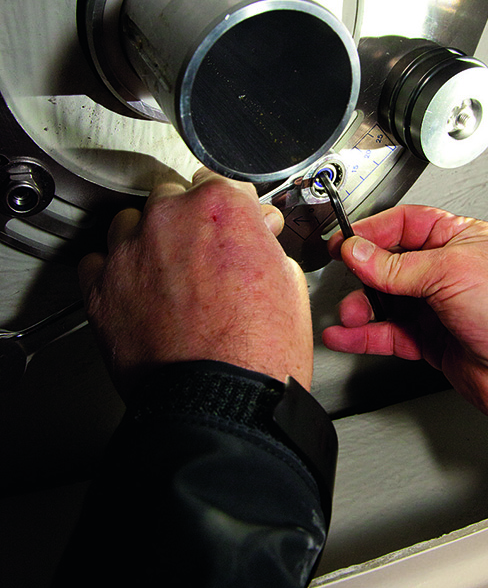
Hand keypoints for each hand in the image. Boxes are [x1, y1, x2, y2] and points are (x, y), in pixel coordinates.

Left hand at [79, 170, 312, 395]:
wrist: (221, 404)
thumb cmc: (258, 352)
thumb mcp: (289, 284)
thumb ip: (264, 246)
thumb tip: (256, 241)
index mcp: (220, 207)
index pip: (219, 182)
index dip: (231, 207)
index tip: (233, 223)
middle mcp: (169, 219)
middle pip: (171, 197)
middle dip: (187, 222)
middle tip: (202, 255)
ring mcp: (130, 252)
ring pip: (130, 223)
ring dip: (148, 240)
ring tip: (166, 274)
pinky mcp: (100, 289)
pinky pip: (98, 262)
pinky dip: (114, 273)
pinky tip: (135, 292)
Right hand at [323, 205, 487, 429]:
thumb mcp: (452, 273)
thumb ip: (398, 265)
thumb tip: (359, 252)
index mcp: (461, 240)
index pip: (406, 224)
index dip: (373, 231)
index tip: (344, 242)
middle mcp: (449, 272)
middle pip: (391, 263)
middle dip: (364, 272)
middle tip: (345, 278)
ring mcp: (440, 308)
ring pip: (387, 301)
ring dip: (363, 306)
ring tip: (349, 314)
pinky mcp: (433, 342)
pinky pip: (390, 334)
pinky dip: (366, 336)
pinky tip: (347, 336)